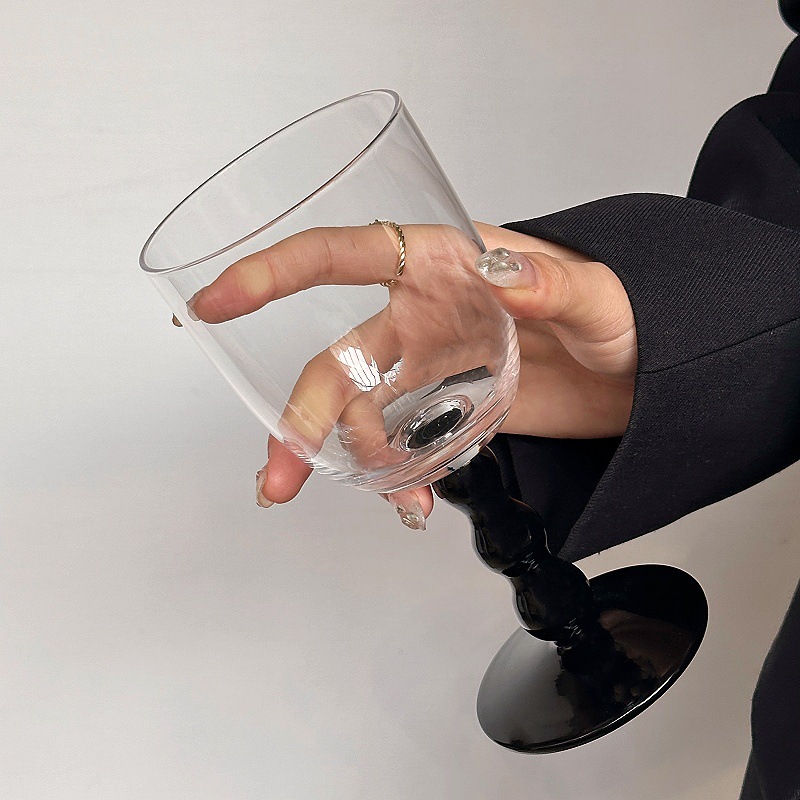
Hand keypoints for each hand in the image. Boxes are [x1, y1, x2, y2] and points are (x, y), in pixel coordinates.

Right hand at [187, 222, 635, 527]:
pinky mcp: (451, 406)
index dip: (276, 272)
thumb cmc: (627, 313)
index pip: (345, 253)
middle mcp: (424, 312)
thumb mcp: (601, 297)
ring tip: (383, 498)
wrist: (646, 372)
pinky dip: (397, 476)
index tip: (218, 299)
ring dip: (345, 457)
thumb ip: (554, 287)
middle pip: (338, 360)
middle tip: (281, 473)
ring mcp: (434, 363)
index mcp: (447, 264)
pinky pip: (401, 442)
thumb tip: (506, 276)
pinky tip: (412, 499)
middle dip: (302, 415)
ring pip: (360, 410)